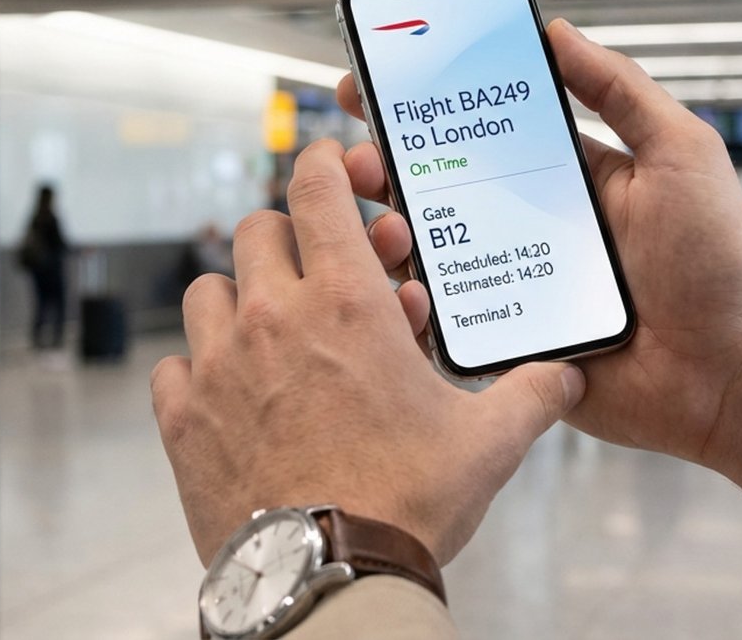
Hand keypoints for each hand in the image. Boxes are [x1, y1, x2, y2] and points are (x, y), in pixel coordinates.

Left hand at [151, 140, 586, 565]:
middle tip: (319, 272)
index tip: (332, 165)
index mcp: (347, 303)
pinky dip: (198, 369)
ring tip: (272, 334)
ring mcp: (219, 365)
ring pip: (208, 290)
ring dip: (239, 299)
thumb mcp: (488, 442)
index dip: (325, 165)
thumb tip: (568, 377)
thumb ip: (532, 394)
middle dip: (290, 239)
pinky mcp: (183, 418)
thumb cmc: (407, 502)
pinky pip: (173, 365)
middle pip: (257, 230)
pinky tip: (230, 394)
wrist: (331, 576)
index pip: (317, 190)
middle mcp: (274, 318)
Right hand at [337, 19, 741, 506]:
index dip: (432, 104)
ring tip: (382, 223)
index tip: (380, 78)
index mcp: (569, 178)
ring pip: (431, 253)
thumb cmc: (720, 264)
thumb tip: (557, 30)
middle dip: (388, 166)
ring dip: (390, 231)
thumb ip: (622, 90)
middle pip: (441, 187)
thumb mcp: (681, 154)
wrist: (732, 374)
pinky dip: (412, 305)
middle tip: (357, 157)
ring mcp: (517, 285)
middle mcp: (534, 227)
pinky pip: (446, 322)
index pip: (485, 128)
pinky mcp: (510, 343)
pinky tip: (400, 287)